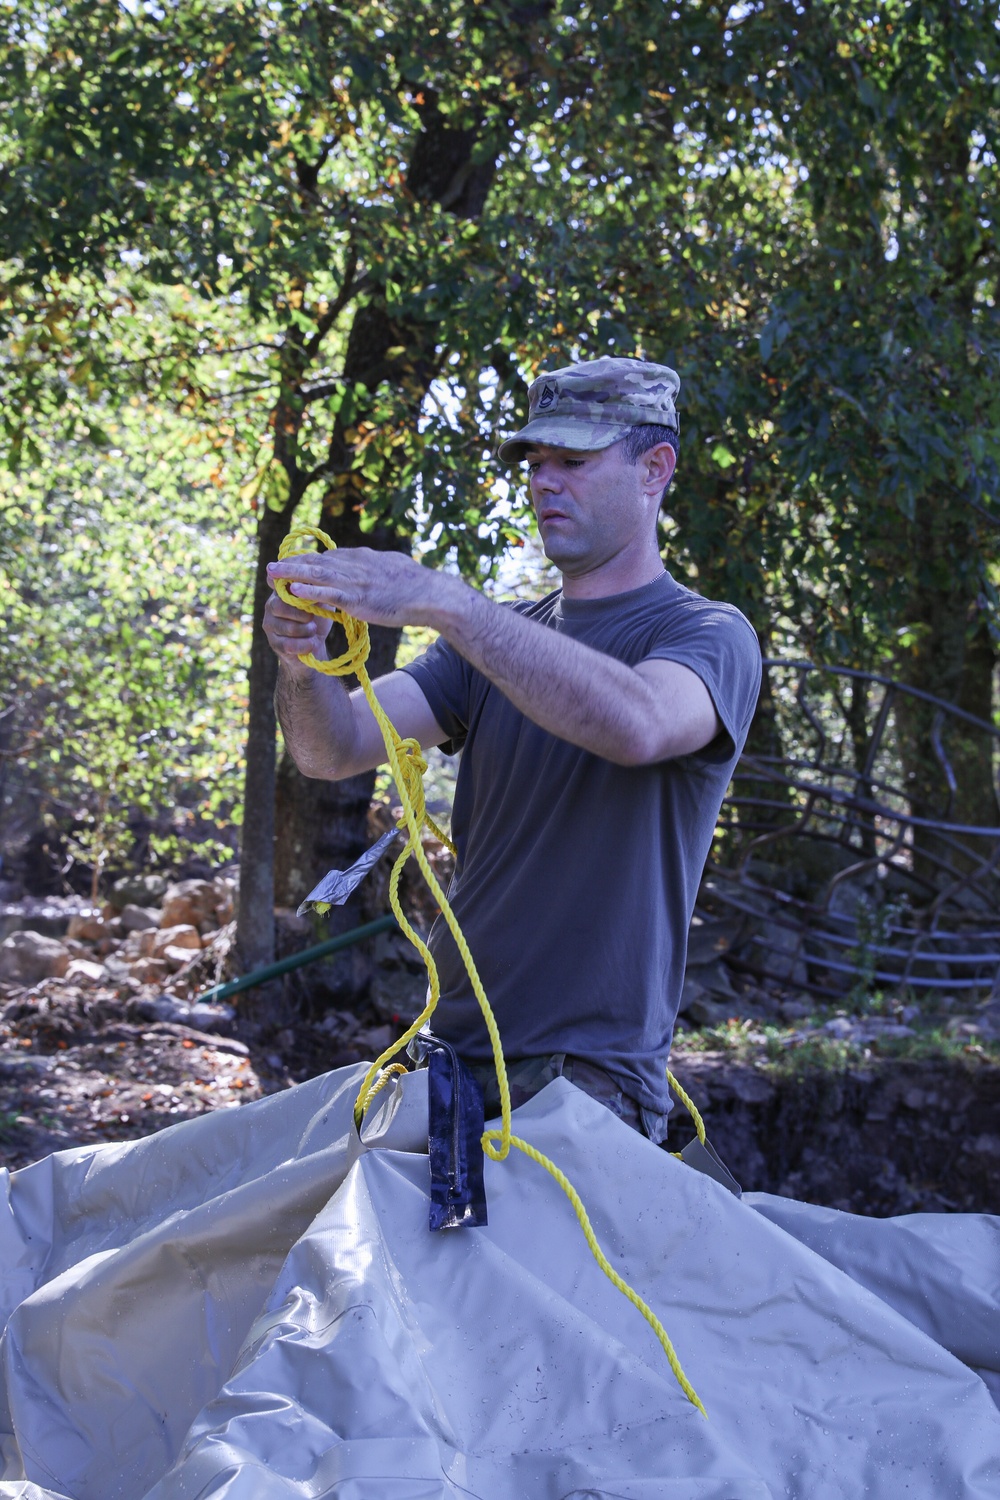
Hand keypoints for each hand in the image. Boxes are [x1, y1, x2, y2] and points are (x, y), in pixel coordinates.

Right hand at [262, 585, 333, 674]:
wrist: (315, 644)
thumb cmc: (318, 618)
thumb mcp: (321, 600)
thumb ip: (317, 587)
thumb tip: (318, 576)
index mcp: (282, 591)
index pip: (277, 583)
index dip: (285, 584)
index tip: (297, 587)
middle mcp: (271, 605)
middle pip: (279, 606)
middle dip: (301, 614)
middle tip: (312, 618)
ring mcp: (270, 625)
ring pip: (287, 627)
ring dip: (306, 631)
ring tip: (313, 630)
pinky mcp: (274, 643)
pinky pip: (288, 645)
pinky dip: (305, 645)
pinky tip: (312, 644)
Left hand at [266, 547, 457, 628]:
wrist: (431, 595)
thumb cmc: (417, 585)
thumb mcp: (392, 567)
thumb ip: (375, 566)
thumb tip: (370, 563)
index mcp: (361, 557)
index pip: (328, 557)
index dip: (306, 561)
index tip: (290, 565)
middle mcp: (354, 564)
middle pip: (316, 561)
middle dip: (291, 565)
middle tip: (270, 568)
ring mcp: (354, 581)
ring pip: (316, 574)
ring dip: (291, 573)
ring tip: (271, 574)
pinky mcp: (357, 598)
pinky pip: (328, 593)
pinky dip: (309, 591)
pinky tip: (293, 590)